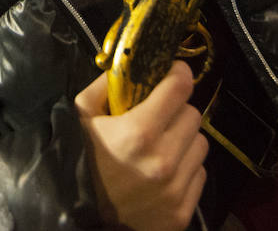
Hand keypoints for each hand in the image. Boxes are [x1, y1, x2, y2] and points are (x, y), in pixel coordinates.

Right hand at [75, 61, 208, 230]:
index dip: (179, 74)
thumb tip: (130, 62)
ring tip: (162, 146)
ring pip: (200, 144)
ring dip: (184, 139)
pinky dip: (186, 169)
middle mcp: (163, 160)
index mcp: (139, 132)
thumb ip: (106, 84)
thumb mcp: (82, 116)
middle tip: (160, 116)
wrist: (77, 215)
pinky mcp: (182, 212)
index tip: (174, 73)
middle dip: (177, 110)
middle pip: (194, 115)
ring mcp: (175, 188)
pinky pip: (199, 174)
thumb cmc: (80, 160)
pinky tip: (164, 172)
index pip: (180, 88)